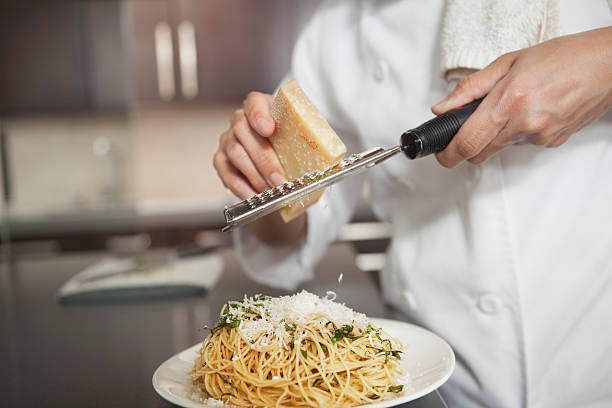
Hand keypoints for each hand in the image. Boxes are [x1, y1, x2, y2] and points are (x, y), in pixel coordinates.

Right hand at [213, 91, 305, 243]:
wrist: (278, 162)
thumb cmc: (291, 145)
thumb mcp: (303, 137)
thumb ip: (310, 138)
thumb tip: (333, 158)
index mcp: (262, 107)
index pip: (254, 103)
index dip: (259, 114)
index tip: (269, 128)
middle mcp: (240, 121)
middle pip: (244, 132)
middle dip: (264, 159)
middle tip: (280, 179)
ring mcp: (228, 140)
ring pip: (236, 154)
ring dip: (256, 176)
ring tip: (273, 191)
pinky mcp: (221, 161)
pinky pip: (227, 174)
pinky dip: (242, 187)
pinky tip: (256, 197)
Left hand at [432, 26, 611, 167]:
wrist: (607, 65)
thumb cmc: (562, 57)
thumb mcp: (508, 63)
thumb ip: (471, 89)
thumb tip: (444, 108)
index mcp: (509, 102)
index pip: (467, 143)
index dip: (448, 154)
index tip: (441, 153)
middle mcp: (525, 124)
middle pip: (480, 153)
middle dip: (469, 144)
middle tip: (470, 127)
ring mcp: (541, 137)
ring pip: (501, 148)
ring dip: (497, 135)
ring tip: (513, 106)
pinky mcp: (553, 143)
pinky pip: (523, 144)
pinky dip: (519, 133)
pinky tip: (531, 111)